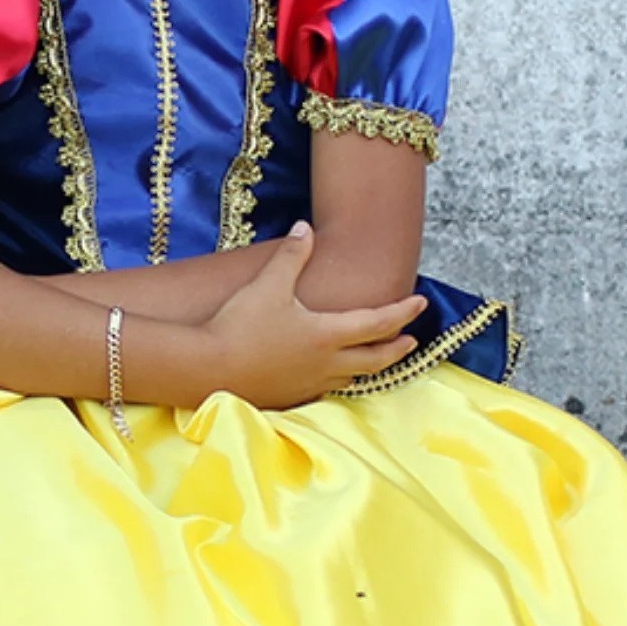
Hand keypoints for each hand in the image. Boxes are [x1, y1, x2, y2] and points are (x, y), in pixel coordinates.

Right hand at [200, 223, 426, 407]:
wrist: (206, 369)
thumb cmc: (239, 325)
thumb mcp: (267, 284)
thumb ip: (291, 256)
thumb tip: (306, 228)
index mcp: (327, 335)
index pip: (377, 323)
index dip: (402, 312)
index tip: (420, 303)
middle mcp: (325, 364)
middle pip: (375, 360)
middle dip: (396, 348)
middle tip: (411, 340)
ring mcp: (308, 385)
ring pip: (351, 379)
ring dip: (370, 367)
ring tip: (374, 358)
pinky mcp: (288, 397)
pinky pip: (324, 390)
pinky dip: (338, 380)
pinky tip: (329, 376)